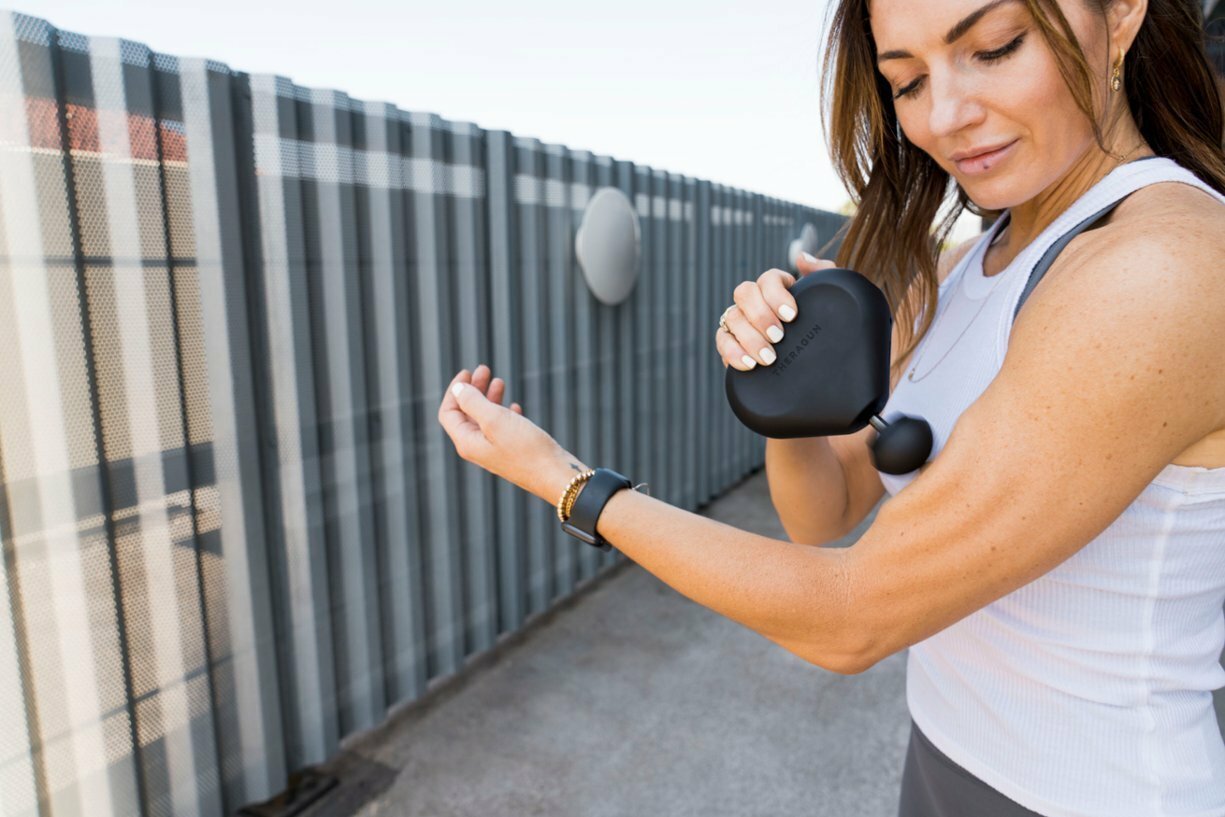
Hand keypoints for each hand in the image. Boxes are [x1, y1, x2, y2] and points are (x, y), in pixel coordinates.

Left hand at [438, 364, 581, 502]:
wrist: (555, 475)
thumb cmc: (526, 449)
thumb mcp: (496, 420)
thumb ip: (473, 402)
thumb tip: (457, 389)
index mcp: (468, 442)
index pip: (449, 413)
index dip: (454, 391)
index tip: (467, 372)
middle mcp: (477, 448)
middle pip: (466, 414)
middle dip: (473, 389)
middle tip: (484, 369)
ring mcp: (495, 450)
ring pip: (485, 419)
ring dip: (489, 397)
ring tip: (500, 381)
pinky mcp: (512, 451)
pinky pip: (502, 428)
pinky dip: (504, 412)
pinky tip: (515, 406)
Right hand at [716, 252, 836, 370]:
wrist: (816, 360)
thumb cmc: (820, 325)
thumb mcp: (830, 300)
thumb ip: (824, 272)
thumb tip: (802, 257)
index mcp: (776, 287)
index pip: (768, 279)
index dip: (776, 295)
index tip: (791, 315)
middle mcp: (754, 301)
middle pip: (744, 293)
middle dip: (760, 315)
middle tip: (778, 336)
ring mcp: (739, 321)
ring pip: (732, 317)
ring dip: (749, 338)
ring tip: (769, 358)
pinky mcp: (731, 343)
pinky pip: (722, 341)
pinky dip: (733, 352)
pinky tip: (750, 364)